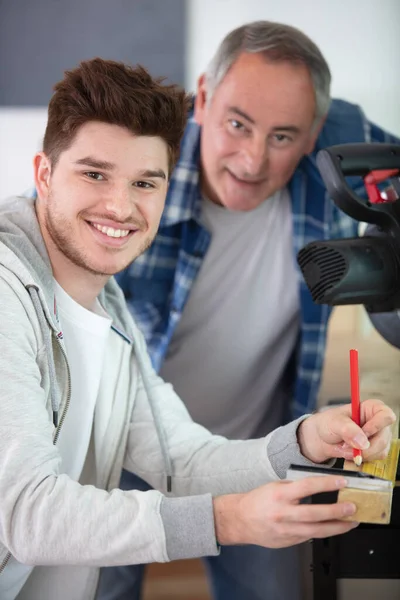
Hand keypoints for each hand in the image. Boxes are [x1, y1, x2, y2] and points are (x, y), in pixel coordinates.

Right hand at [213, 475, 357, 547]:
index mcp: (280, 494)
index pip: (308, 486)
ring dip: (337, 526)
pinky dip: (323, 532)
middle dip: (337, 511)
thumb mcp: (275, 486)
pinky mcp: (289, 541)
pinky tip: (333, 527)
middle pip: (316, 513)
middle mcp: (284, 513)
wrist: (241, 520)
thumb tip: (319, 486)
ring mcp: (287, 530)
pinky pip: (310, 536)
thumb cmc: (258, 501)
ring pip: (317, 530)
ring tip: (351, 522)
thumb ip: (295, 488)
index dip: (327, 484)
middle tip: (352, 507)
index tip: (343, 482)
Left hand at [297, 399, 395, 463]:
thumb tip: (362, 442)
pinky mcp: (375, 452)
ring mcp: (378, 438)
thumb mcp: (334, 422)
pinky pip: (374, 461)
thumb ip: (347, 429)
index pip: (386, 415)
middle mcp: (378, 423)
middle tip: (347, 445)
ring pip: (380, 452)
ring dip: (361, 454)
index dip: (377, 425)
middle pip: (384, 438)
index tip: (364, 432)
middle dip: (365, 446)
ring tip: (345, 447)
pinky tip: (349, 455)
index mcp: (371, 408)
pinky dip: (360, 460)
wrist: (322, 438)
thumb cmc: (329, 423)